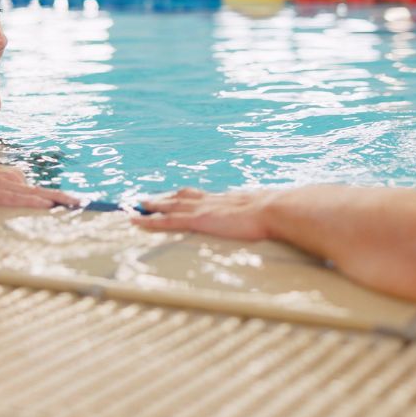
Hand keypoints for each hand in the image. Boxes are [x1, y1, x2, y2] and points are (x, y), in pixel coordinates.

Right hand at [0, 157, 78, 207]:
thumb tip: (10, 199)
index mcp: (9, 175)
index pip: (37, 190)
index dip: (55, 199)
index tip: (73, 204)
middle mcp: (10, 177)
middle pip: (42, 190)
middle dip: (62, 199)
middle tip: (84, 204)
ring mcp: (2, 183)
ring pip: (36, 194)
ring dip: (57, 200)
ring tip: (77, 205)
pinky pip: (18, 199)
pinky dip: (35, 203)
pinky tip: (48, 206)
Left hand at [133, 187, 272, 240]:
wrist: (275, 210)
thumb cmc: (277, 214)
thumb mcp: (270, 214)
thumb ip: (266, 216)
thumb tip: (277, 220)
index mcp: (229, 200)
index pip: (203, 196)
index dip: (188, 196)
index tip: (179, 195)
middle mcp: (213, 200)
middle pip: (183, 197)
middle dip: (166, 198)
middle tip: (150, 199)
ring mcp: (204, 209)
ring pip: (171, 205)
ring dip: (154, 205)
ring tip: (140, 206)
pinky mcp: (199, 219)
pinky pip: (168, 220)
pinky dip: (151, 220)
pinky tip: (137, 221)